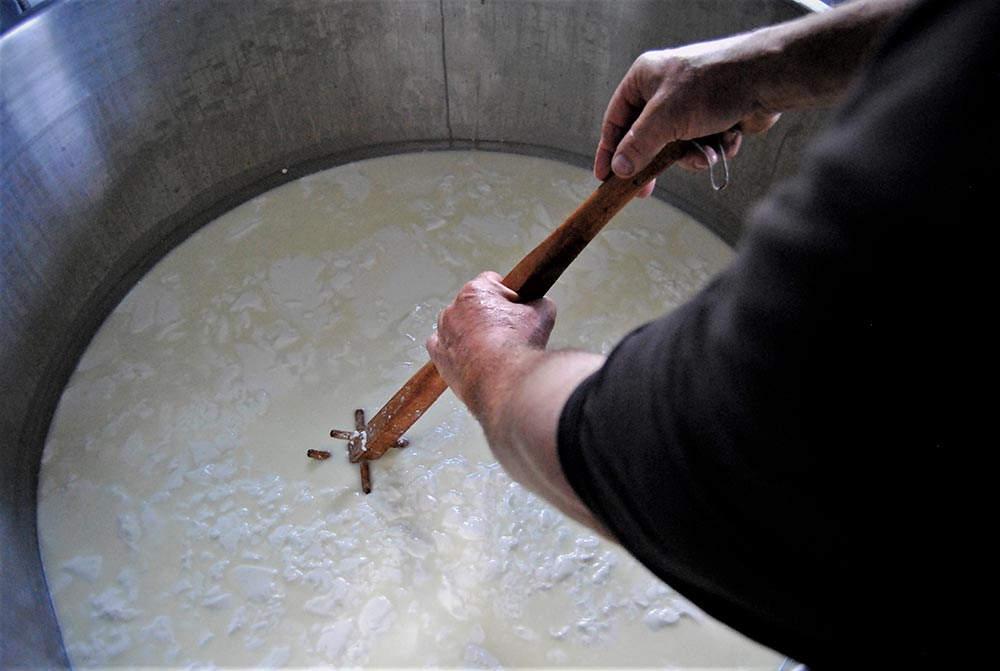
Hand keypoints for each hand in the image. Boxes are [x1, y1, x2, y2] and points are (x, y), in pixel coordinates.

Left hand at [427, 272, 555, 419]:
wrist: (503, 381)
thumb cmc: (517, 347)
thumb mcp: (542, 314)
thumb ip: (539, 302)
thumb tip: (540, 303)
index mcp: (475, 291)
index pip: (491, 281)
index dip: (506, 294)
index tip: (513, 306)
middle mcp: (453, 308)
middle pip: (474, 304)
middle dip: (488, 314)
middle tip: (506, 331)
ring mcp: (443, 332)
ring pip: (458, 325)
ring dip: (472, 332)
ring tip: (492, 349)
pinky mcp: (438, 355)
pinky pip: (445, 346)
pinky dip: (458, 351)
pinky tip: (474, 358)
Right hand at [595, 39, 780, 195]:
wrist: (766, 80)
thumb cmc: (712, 85)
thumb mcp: (665, 118)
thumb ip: (638, 145)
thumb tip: (618, 169)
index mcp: (644, 78)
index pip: (616, 119)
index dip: (609, 149)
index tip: (604, 177)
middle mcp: (665, 90)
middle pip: (645, 137)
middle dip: (654, 161)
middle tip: (644, 190)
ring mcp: (690, 104)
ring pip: (675, 147)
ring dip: (691, 156)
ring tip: (706, 152)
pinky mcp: (713, 117)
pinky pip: (700, 146)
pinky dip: (711, 149)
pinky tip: (726, 141)